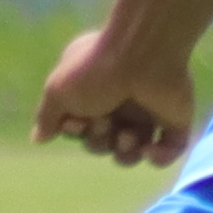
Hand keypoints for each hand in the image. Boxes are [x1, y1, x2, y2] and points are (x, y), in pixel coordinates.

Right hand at [33, 24, 197, 168]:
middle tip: (105, 122)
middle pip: (103, 142)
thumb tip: (37, 138)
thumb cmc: (96, 70)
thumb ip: (47, 117)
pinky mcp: (175, 120)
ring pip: (132, 151)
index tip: (77, 120)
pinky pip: (169, 151)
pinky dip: (160, 158)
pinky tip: (150, 148)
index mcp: (92, 92)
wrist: (143, 54)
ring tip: (130, 136)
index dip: (76, 132)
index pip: (79, 127)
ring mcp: (148, 111)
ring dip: (126, 153)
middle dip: (100, 141)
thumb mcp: (58, 91)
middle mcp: (118, 102)